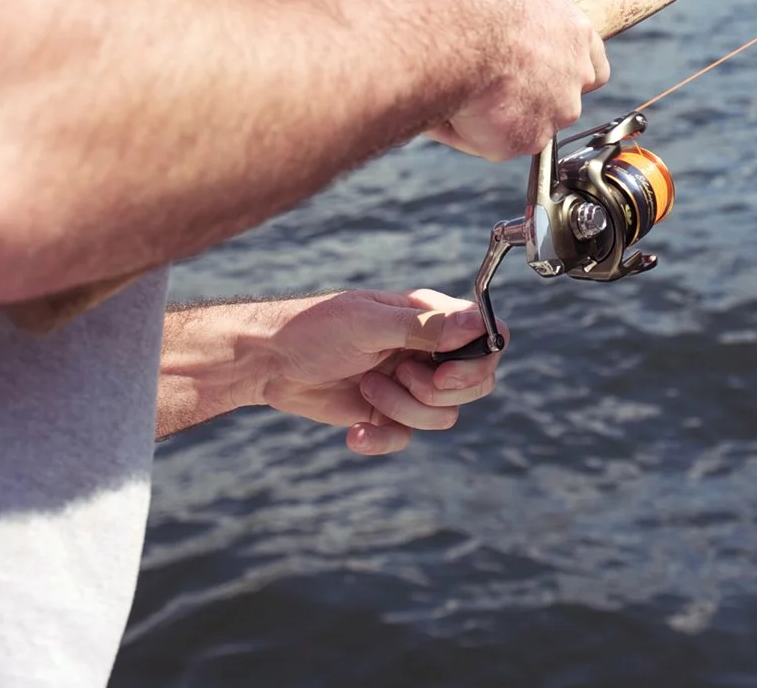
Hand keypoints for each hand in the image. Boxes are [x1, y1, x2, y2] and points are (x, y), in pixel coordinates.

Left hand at [234, 289, 504, 455]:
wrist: (270, 362)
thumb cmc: (315, 328)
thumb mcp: (369, 323)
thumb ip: (424, 327)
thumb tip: (476, 323)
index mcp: (430, 317)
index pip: (486, 337)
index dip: (479, 360)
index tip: (444, 371)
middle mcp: (428, 351)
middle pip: (475, 383)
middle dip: (437, 391)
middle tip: (401, 376)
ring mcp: (410, 384)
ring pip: (442, 415)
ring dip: (402, 409)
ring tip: (365, 387)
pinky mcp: (388, 415)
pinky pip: (407, 438)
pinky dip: (381, 439)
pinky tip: (354, 432)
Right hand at [427, 0, 609, 160]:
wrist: (460, 29)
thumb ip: (518, 19)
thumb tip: (499, 25)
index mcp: (574, 32)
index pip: (591, 63)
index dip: (563, 72)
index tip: (541, 72)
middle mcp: (575, 75)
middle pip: (561, 100)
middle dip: (529, 100)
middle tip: (487, 86)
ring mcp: (554, 112)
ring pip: (524, 125)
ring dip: (495, 117)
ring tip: (456, 91)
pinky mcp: (523, 140)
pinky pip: (488, 142)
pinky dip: (465, 131)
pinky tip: (446, 106)